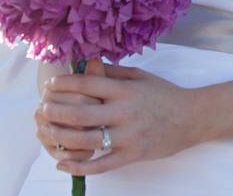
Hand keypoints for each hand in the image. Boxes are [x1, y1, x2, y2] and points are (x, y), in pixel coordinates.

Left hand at [36, 62, 200, 175]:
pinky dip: (78, 167)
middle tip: (41, 108)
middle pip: (80, 112)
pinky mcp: (132, 155)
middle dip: (55, 110)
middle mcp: (125, 112)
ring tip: (44, 133)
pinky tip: (61, 164)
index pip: (88, 84)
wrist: (192, 118)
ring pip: (85, 139)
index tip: (50, 85)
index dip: (64, 84)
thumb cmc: (164, 95)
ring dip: (59, 137)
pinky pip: (101, 165)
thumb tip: (86, 64)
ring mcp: (128, 136)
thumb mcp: (141, 77)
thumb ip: (113, 73)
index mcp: (126, 90)